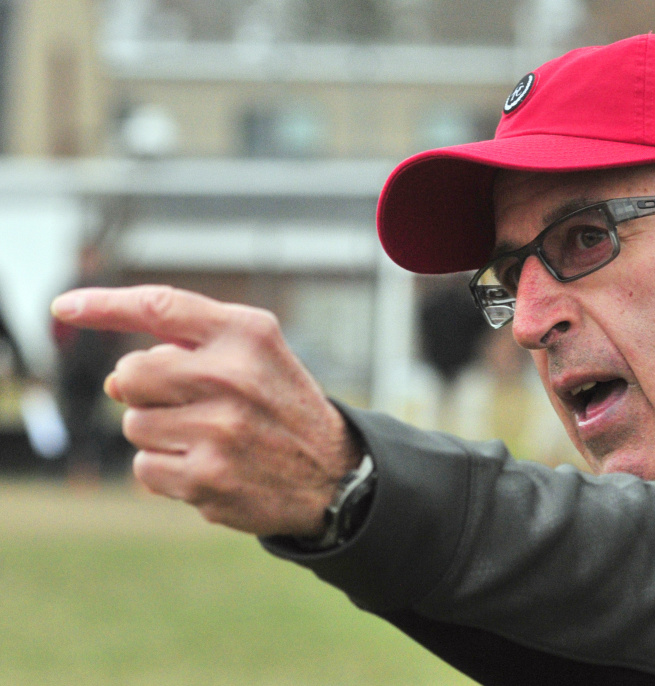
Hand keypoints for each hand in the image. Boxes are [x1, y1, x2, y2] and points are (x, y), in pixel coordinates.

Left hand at [51, 285, 362, 536]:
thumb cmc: (280, 405)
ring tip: (207, 438)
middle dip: (143, 390)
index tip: (64, 307)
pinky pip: (145, 468)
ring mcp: (220, 430)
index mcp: (247, 335)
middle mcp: (234, 376)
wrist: (333, 472)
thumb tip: (115, 379)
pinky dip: (165, 470)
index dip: (105, 305)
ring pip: (134, 425)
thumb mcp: (256, 355)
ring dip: (158, 433)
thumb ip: (189, 348)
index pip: (162, 307)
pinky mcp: (207, 478)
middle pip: (131, 374)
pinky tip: (207, 466)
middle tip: (184, 403)